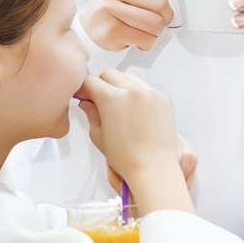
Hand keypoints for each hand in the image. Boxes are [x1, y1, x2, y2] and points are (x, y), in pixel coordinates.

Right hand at [76, 70, 192, 214]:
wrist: (155, 168)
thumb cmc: (124, 157)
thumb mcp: (99, 136)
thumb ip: (91, 113)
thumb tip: (86, 102)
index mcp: (112, 98)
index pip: (90, 81)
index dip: (81, 88)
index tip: (81, 97)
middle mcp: (132, 90)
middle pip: (109, 74)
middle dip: (100, 84)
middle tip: (98, 101)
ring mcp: (150, 92)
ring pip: (128, 78)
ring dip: (118, 86)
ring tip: (117, 106)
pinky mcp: (162, 99)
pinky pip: (145, 87)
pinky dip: (136, 93)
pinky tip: (134, 110)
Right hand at [78, 0, 173, 51]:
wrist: (88, 29)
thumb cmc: (115, 4)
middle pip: (161, 3)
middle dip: (162, 16)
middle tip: (151, 18)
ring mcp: (108, 8)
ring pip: (156, 23)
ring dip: (155, 31)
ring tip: (142, 29)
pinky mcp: (110, 31)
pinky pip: (146, 39)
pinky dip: (146, 42)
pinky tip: (134, 38)